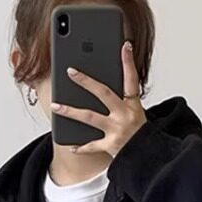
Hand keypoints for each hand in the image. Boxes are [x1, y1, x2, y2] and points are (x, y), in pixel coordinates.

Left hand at [50, 40, 146, 156]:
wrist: (146, 156)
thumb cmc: (139, 134)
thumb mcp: (135, 113)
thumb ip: (121, 101)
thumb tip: (98, 87)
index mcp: (133, 104)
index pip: (131, 79)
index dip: (128, 62)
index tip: (124, 45)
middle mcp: (125, 114)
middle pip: (103, 93)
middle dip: (86, 81)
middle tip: (70, 71)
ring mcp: (117, 129)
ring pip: (89, 117)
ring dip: (70, 111)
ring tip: (55, 106)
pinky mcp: (111, 145)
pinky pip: (92, 145)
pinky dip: (80, 147)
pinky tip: (70, 145)